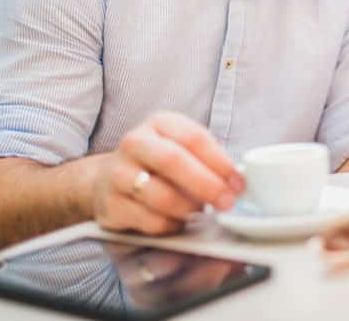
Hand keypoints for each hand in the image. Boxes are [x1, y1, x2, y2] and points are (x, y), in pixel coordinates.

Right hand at [92, 111, 243, 235]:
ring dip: (189, 208)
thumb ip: (209, 157)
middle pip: (173, 161)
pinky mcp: (112, 206)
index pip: (193, 138)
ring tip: (200, 212)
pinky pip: (150, 222)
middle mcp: (135, 143)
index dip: (220, 161)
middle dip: (206, 184)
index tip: (238, 181)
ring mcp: (118, 174)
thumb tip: (239, 180)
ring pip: (161, 196)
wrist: (109, 179)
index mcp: (159, 123)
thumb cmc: (159, 163)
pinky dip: (172, 225)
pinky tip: (178, 221)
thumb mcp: (182, 147)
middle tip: (226, 202)